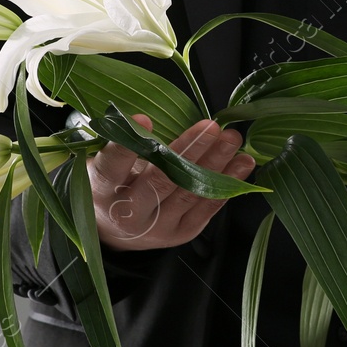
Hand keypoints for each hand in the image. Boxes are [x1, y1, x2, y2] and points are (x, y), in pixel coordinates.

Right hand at [89, 114, 254, 251]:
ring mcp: (157, 227)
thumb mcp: (105, 162)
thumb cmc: (112, 184)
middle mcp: (129, 213)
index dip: (127, 145)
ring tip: (232, 139)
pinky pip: (207, 208)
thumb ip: (126, 142)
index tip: (144, 118)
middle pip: (161, 180)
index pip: (112, 166)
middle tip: (212, 126)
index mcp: (103, 190)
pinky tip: (242, 163)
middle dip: (190, 151)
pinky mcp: (180, 233)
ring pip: (189, 193)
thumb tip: (151, 113)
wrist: (115, 231)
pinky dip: (227, 184)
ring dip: (216, 164)